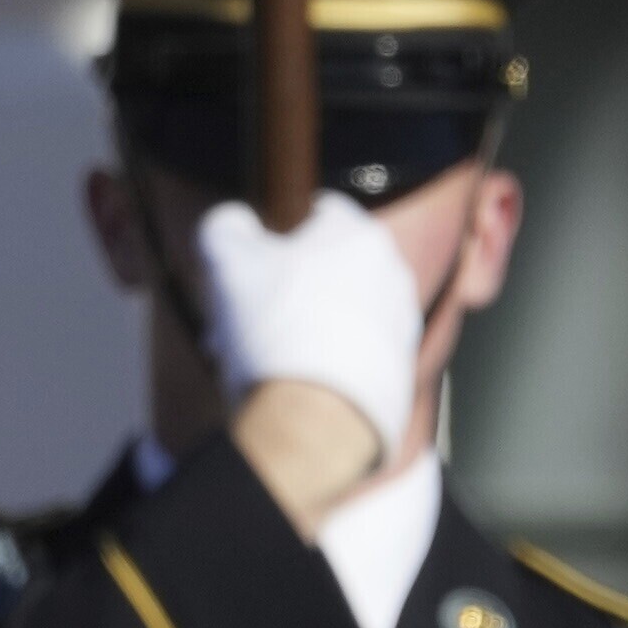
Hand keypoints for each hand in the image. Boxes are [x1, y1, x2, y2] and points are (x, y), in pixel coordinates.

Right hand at [198, 192, 424, 521]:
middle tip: (251, 312)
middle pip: (331, 263)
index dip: (280, 232)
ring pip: (342, 307)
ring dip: (307, 321)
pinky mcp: (403, 365)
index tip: (255, 260)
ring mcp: (402, 320)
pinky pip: (356, 348)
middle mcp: (393, 271)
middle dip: (292, 282)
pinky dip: (328, 357)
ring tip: (265, 353)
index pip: (320, 209)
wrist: (319, 417)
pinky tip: (294, 379)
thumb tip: (232, 221)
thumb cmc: (276, 331)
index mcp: (359, 233)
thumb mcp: (225, 260)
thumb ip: (225, 224)